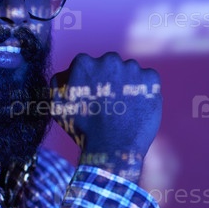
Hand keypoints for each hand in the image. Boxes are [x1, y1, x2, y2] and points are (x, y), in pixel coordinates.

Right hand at [50, 53, 161, 180]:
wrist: (112, 148)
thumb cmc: (82, 130)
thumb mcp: (58, 107)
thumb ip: (58, 84)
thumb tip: (64, 74)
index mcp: (83, 63)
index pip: (87, 65)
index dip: (90, 82)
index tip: (93, 98)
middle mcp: (108, 59)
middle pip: (109, 65)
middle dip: (109, 80)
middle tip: (109, 104)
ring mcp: (132, 68)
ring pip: (129, 72)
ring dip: (127, 84)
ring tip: (124, 109)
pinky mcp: (150, 79)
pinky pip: (148, 79)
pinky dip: (145, 90)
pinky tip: (137, 107)